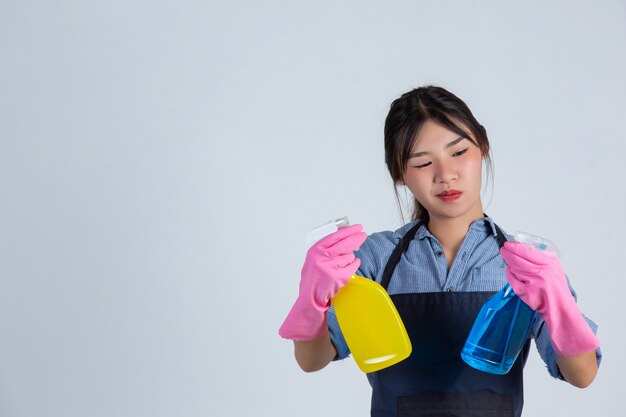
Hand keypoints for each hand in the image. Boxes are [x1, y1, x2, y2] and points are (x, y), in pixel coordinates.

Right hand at [279, 224, 366, 340]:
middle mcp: (322, 257)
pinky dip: (353, 265)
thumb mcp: (313, 260)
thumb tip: (343, 238)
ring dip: (349, 259)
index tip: (357, 227)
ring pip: (349, 256)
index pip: (334, 236)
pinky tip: (348, 268)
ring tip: (341, 265)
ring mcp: (330, 267)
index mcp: (315, 251)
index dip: (347, 230)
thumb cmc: (313, 279)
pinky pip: (353, 266)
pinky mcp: (339, 276)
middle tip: (363, 235)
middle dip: (356, 238)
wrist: (310, 298)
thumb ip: (325, 250)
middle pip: (344, 244)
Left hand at [500, 241, 599, 355]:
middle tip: (504, 250)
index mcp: (549, 265)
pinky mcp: (525, 293)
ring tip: (510, 262)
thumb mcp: (555, 267)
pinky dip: (510, 275)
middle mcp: (540, 273)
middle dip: (508, 253)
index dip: (515, 246)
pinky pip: (512, 280)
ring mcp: (531, 283)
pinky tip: (512, 273)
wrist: (559, 307)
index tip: (508, 244)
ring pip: (513, 268)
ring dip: (510, 264)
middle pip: (517, 259)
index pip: (527, 251)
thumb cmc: (557, 286)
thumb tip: (524, 247)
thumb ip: (542, 256)